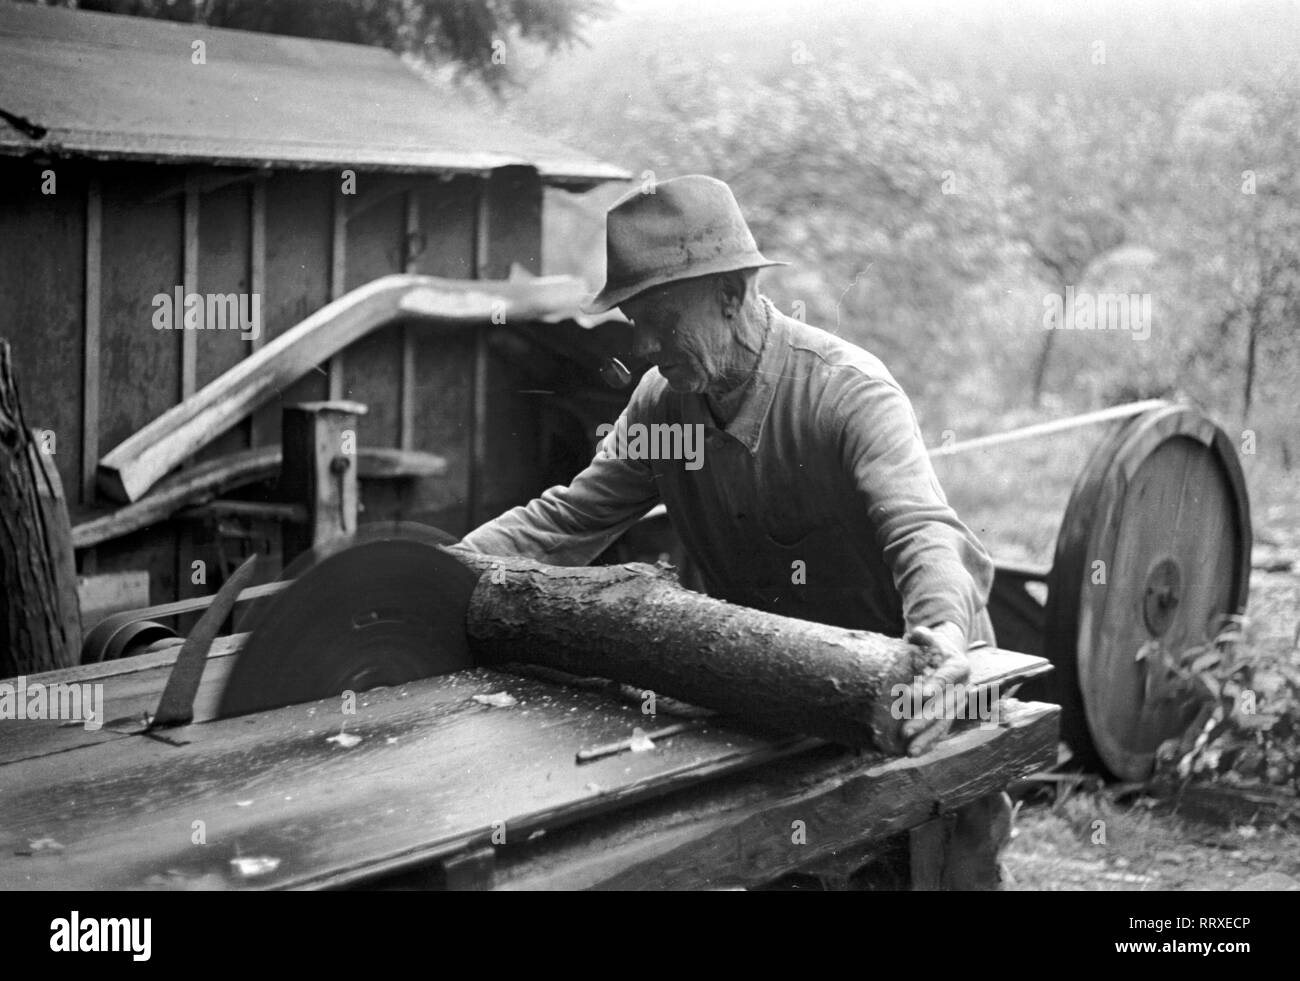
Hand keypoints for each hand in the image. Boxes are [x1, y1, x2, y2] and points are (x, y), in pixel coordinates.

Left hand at [901, 622, 970, 756]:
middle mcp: (962, 688)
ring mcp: (957, 704)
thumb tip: (916, 634)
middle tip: (905, 730)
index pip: (945, 677)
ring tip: (910, 751)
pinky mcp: (950, 715)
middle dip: (924, 719)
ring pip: (943, 724)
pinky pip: (941, 731)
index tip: (917, 695)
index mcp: (959, 666)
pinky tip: (915, 752)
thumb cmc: (933, 645)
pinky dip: (929, 742)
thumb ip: (923, 635)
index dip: (932, 686)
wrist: (947, 654)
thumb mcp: (930, 636)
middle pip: (943, 706)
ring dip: (927, 738)